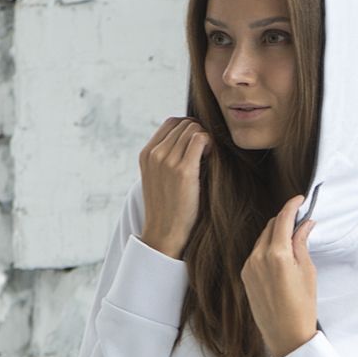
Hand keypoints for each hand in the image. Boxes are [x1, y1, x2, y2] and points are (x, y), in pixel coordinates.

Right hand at [138, 116, 211, 254]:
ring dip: (205, 139)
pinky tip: (211, 158)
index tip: (197, 146)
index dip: (189, 129)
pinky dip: (210, 143)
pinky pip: (200, 139)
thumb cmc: (168, 207)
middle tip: (206, 153)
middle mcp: (154, 154)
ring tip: (208, 157)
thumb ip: (167, 158)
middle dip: (199, 134)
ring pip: (193, 129)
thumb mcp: (158, 178)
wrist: (164, 233)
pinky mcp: (183, 171)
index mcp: (146, 154)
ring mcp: (167, 161)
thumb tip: (191, 140)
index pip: (171, 123)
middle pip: (184, 124)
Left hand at [241, 195, 317, 356]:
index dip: (292, 205)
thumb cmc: (302, 308)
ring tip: (292, 237)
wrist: (286, 336)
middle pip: (271, 226)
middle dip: (285, 219)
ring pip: (262, 239)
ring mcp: (249, 267)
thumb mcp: (308, 271)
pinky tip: (280, 254)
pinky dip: (268, 247)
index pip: (283, 219)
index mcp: (277, 255)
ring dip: (276, 233)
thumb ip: (302, 243)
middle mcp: (258, 257)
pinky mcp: (245, 276)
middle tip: (300, 218)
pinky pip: (256, 253)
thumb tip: (305, 224)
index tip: (300, 199)